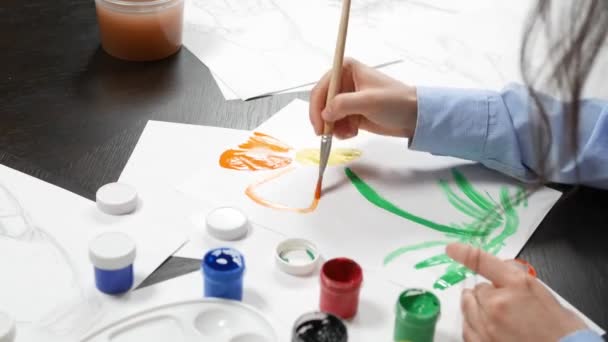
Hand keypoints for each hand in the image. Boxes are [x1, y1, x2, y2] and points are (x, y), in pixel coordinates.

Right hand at [309, 58, 417, 138]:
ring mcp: (347, 98)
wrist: (414, 117)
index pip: (321, 88)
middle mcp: (343, 82)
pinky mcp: (351, 113)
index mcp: (345, 69)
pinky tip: (353, 133)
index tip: (319, 125)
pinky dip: (341, 131)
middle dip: (325, 120)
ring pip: (328, 116)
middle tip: (327, 135)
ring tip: (349, 133)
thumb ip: (343, 105)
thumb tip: (324, 115)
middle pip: (321, 103)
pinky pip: (337, 124)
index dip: (316, 107)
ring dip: (334, 128)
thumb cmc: (395, 102)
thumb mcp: (368, 101)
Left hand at [446, 243, 587, 341]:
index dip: (465, 253)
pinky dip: (474, 325)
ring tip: (499, 318)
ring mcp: (487, 326)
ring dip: (479, 309)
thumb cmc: (561, 330)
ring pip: (468, 307)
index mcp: (516, 285)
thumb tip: (501, 269)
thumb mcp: (543, 294)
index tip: (453, 249)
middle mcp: (498, 304)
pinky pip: (466, 327)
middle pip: (476, 289)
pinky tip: (489, 329)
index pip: (482, 262)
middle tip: (506, 305)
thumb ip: (517, 279)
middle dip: (487, 294)